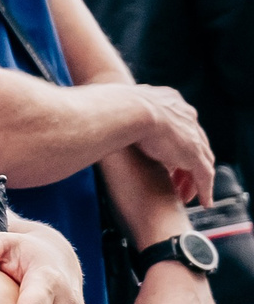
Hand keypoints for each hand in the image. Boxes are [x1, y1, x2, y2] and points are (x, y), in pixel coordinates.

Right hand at [128, 83, 215, 205]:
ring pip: (202, 161)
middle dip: (189, 161)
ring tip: (188, 194)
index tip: (167, 153)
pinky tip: (203, 202)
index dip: (174, 140)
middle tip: (180, 178)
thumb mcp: (119, 103)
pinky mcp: (193, 156)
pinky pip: (204, 176)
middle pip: (195, 143)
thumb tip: (99, 113)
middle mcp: (186, 117)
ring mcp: (192, 137)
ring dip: (195, 178)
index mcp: (170, 101)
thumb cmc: (116, 106)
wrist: (129, 110)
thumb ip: (118, 110)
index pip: (179, 123)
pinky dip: (205, 190)